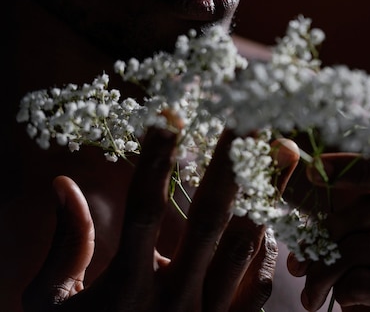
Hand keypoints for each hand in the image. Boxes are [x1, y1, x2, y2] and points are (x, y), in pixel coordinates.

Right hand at [22, 127, 299, 311]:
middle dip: (231, 161)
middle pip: (211, 217)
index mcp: (126, 288)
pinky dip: (268, 250)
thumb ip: (64, 244)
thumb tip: (62, 183)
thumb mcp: (52, 304)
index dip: (158, 159)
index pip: (145, 208)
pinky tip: (273, 215)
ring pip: (247, 246)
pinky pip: (259, 286)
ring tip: (280, 147)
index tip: (172, 112)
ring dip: (266, 194)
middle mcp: (174, 300)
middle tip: (249, 112)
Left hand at [286, 155, 369, 311]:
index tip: (316, 171)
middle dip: (327, 230)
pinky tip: (340, 298)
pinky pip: (362, 282)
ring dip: (323, 267)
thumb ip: (353, 179)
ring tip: (315, 281)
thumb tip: (308, 160)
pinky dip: (337, 291)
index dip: (355, 169)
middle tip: (306, 249)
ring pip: (361, 248)